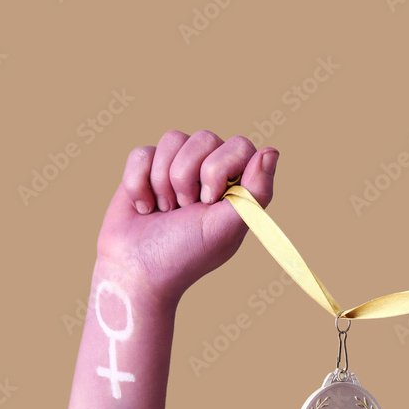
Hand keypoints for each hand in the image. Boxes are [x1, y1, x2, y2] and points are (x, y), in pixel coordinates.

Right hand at [96, 130, 277, 303]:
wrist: (136, 270)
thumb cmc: (186, 253)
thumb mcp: (228, 227)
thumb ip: (256, 191)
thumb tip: (271, 151)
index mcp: (236, 184)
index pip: (240, 146)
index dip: (220, 169)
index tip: (209, 202)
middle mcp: (209, 169)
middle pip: (205, 137)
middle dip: (188, 177)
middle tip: (185, 209)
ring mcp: (177, 166)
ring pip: (173, 139)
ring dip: (163, 182)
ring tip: (166, 210)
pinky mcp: (145, 167)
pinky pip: (143, 153)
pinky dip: (139, 185)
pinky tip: (145, 208)